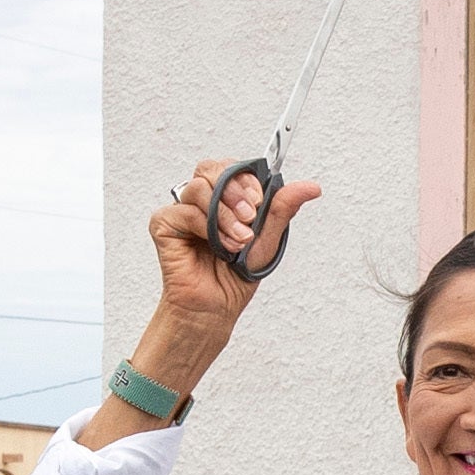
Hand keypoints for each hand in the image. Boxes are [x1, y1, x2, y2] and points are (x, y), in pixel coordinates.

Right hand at [133, 155, 307, 385]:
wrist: (216, 307)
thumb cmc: (236, 275)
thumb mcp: (267, 238)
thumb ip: (282, 208)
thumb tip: (311, 187)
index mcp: (225, 198)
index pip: (232, 168)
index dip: (246, 179)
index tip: (259, 201)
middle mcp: (203, 200)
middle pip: (212, 169)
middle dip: (235, 190)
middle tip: (249, 217)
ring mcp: (182, 210)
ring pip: (199, 188)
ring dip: (224, 216)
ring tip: (238, 240)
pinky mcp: (164, 224)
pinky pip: (184, 211)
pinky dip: (206, 227)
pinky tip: (219, 246)